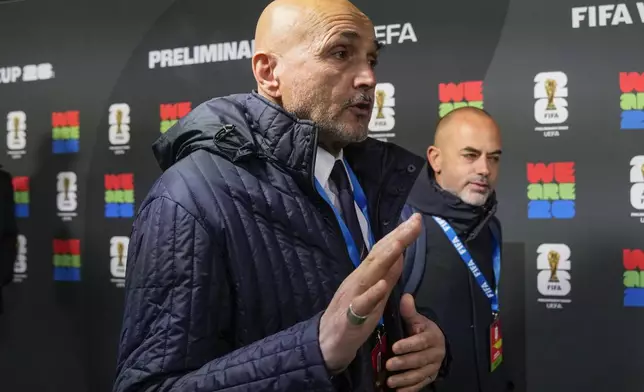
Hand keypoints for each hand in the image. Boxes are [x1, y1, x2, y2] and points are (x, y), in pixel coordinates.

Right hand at [319, 213, 421, 372]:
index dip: (400, 235)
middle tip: (414, 222)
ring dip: (384, 258)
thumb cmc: (352, 317)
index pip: (383, 250)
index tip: (416, 220)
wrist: (326, 343)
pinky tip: (382, 284)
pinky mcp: (350, 317)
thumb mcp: (375, 293)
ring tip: (400, 243)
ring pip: (369, 275)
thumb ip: (387, 274)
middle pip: (378, 256)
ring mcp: (353, 297)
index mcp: (365, 275)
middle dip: (397, 238)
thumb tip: (401, 253)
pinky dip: (372, 293)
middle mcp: (358, 280)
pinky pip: (361, 305)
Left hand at [385, 294, 445, 390]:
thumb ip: (409, 311)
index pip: (421, 341)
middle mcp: (436, 353)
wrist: (435, 343)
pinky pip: (421, 384)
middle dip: (404, 363)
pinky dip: (410, 389)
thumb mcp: (416, 319)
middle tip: (389, 365)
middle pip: (420, 360)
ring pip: (420, 374)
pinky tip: (399, 391)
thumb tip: (405, 297)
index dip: (408, 345)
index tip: (394, 347)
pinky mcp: (430, 377)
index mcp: (433, 336)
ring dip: (405, 379)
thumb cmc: (421, 329)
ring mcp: (434, 366)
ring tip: (390, 381)